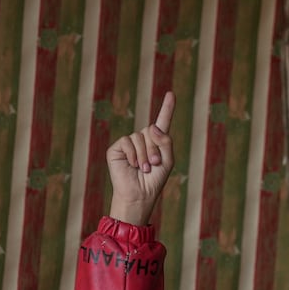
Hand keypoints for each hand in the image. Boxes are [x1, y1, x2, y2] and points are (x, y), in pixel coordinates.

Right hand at [107, 91, 176, 225]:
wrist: (139, 195)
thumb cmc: (154, 181)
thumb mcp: (167, 161)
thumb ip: (166, 142)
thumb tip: (153, 127)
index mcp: (156, 142)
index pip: (162, 122)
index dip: (167, 108)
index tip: (171, 94)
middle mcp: (142, 139)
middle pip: (152, 131)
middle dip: (155, 149)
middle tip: (153, 165)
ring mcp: (129, 143)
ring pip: (140, 137)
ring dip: (145, 155)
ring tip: (144, 169)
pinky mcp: (117, 148)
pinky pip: (128, 142)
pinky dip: (133, 155)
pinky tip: (132, 166)